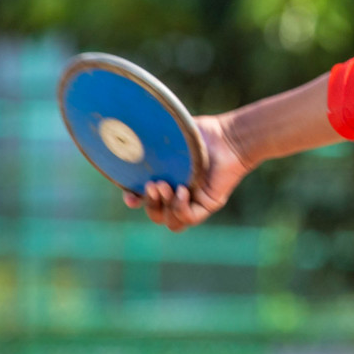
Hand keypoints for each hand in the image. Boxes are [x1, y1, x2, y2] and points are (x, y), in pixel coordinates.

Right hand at [125, 114, 252, 231]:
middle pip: (155, 214)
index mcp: (165, 180)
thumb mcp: (168, 137)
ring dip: (162, 207)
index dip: (133, 199)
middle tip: (152, 185)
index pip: (143, 199)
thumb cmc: (200, 134)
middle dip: (149, 203)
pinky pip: (188, 219)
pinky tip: (183, 191)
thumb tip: (127, 132)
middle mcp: (177, 194)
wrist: (226, 137)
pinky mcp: (207, 205)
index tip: (130, 196)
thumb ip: (149, 140)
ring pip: (169, 221)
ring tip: (166, 186)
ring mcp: (193, 201)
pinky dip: (180, 208)